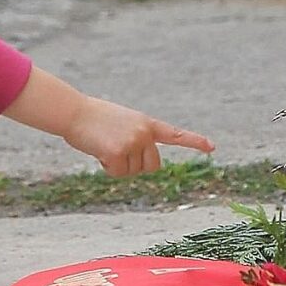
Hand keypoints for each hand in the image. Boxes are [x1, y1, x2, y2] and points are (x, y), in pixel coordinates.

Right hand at [62, 95, 212, 177]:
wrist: (74, 112)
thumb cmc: (94, 118)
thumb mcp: (122, 123)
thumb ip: (137, 138)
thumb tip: (141, 162)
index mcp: (147, 124)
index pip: (174, 134)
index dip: (193, 141)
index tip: (212, 148)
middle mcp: (144, 133)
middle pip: (152, 166)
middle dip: (136, 165)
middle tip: (116, 149)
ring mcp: (132, 142)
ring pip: (133, 172)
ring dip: (118, 165)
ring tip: (104, 144)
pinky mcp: (118, 152)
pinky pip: (117, 173)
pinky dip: (106, 167)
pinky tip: (98, 150)